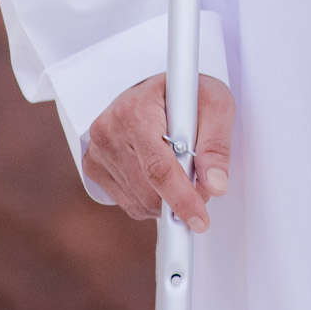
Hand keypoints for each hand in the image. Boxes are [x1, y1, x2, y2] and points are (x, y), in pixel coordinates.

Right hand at [83, 73, 234, 229]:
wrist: (159, 90)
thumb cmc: (186, 94)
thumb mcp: (215, 104)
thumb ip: (217, 144)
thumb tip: (215, 184)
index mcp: (136, 110)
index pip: (159, 167)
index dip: (182, 198)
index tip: (200, 220)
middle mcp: (110, 130)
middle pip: (148, 190)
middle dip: (180, 199)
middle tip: (202, 186)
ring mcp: (98, 150)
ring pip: (139, 201)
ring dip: (167, 200)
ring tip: (181, 170)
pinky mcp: (94, 167)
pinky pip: (128, 203)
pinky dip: (151, 199)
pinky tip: (159, 176)